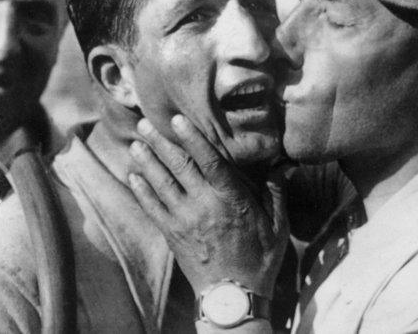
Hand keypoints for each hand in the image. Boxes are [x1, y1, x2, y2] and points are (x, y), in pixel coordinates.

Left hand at [128, 114, 288, 298]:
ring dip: (147, 162)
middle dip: (161, 144)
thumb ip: (276, 191)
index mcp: (231, 199)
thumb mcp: (277, 225)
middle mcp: (204, 205)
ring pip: (161, 184)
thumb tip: (284, 164)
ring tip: (136, 144)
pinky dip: (141, 190)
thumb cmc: (259, 258)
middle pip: (178, 167)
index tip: (177, 120)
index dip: (192, 138)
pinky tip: (134, 176)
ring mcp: (184, 220)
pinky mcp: (172, 234)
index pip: (209, 161)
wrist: (233, 296)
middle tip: (146, 124)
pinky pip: (152, 208)